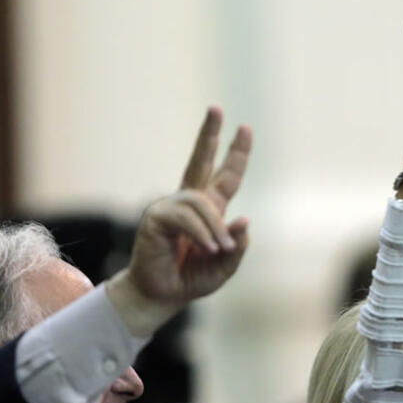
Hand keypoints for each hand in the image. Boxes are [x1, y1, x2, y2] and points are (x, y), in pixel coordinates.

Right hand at [108, 107, 251, 334]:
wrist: (163, 295)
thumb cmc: (192, 278)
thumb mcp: (226, 264)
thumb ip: (237, 245)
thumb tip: (243, 220)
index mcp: (210, 209)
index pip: (226, 175)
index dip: (237, 153)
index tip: (245, 127)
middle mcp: (190, 201)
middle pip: (201, 160)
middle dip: (209, 133)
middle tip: (217, 107)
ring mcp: (171, 206)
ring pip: (202, 202)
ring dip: (215, 228)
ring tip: (218, 251)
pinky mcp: (157, 216)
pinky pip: (187, 217)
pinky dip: (201, 233)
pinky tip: (205, 248)